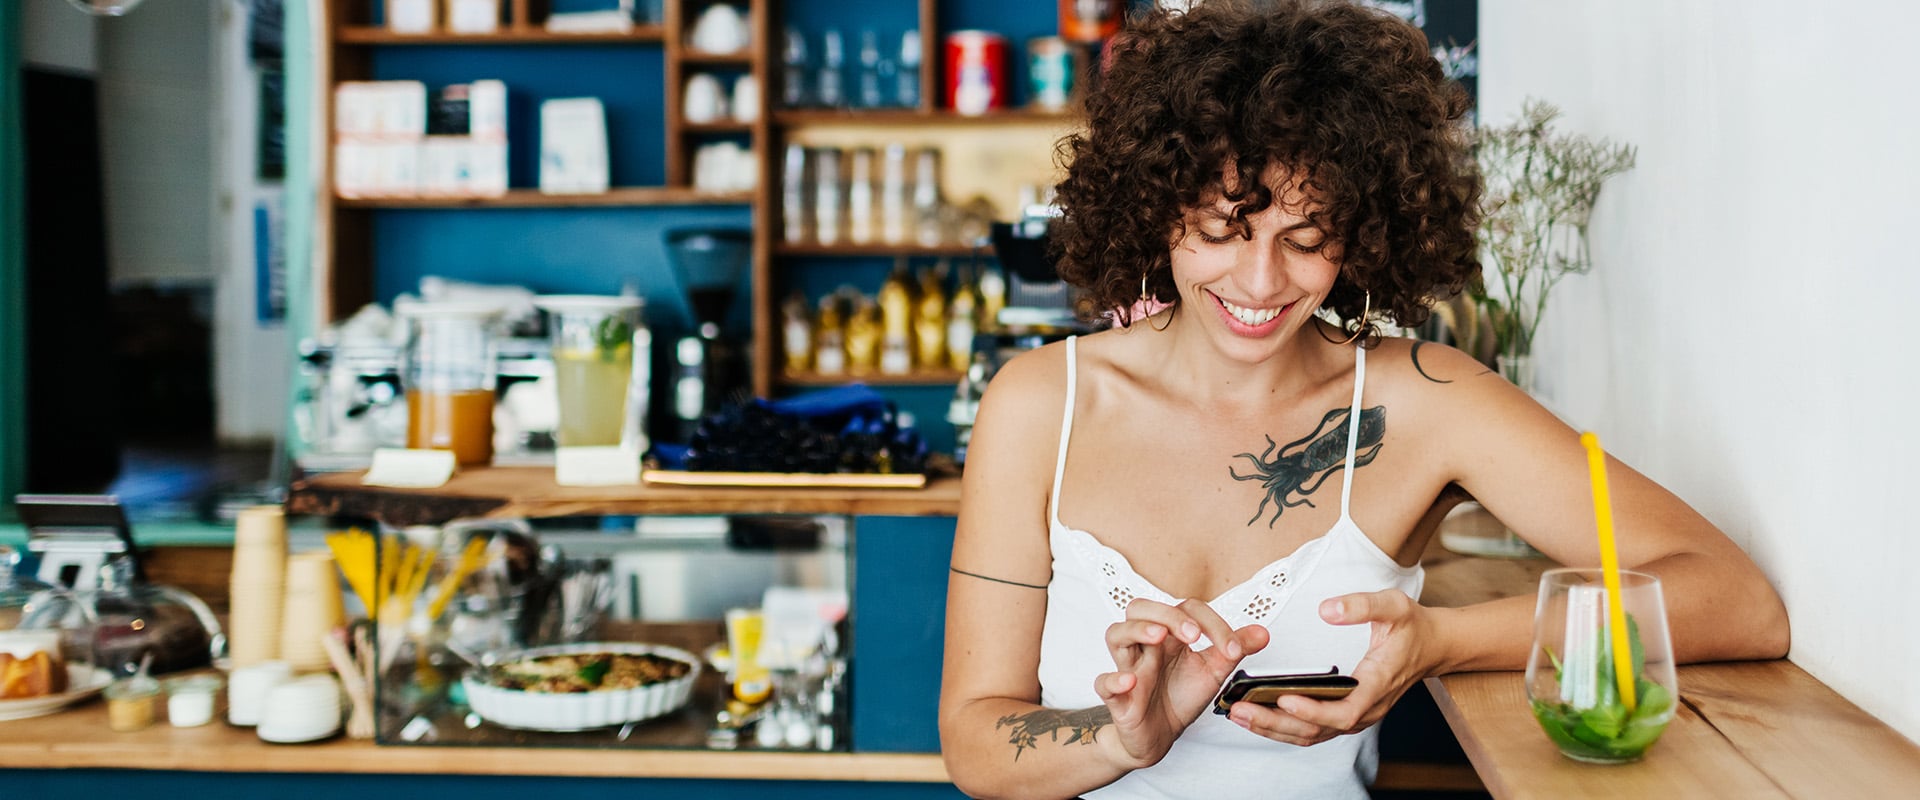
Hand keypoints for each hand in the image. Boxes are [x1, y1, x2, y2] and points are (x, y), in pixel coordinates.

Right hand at [1096, 598, 1270, 767]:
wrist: (1159, 736)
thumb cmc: (1179, 697)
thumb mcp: (1214, 672)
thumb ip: (1234, 650)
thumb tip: (1263, 632)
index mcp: (1171, 636)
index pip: (1185, 609)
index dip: (1211, 622)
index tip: (1234, 649)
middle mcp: (1147, 646)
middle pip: (1139, 608)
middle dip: (1167, 614)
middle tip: (1192, 635)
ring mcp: (1129, 669)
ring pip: (1115, 634)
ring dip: (1136, 630)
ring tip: (1159, 637)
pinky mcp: (1118, 699)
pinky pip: (1103, 683)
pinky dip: (1113, 680)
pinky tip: (1130, 682)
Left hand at [1223, 590, 1438, 746]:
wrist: (1432, 646)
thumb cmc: (1411, 627)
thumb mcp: (1394, 605)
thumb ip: (1361, 605)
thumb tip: (1326, 610)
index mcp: (1376, 684)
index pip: (1344, 710)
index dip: (1314, 710)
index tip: (1284, 699)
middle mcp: (1366, 708)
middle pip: (1318, 729)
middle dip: (1276, 722)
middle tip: (1240, 709)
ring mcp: (1356, 715)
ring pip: (1312, 734)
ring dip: (1274, 729)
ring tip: (1238, 714)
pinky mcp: (1347, 714)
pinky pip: (1313, 730)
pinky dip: (1283, 727)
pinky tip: (1256, 717)